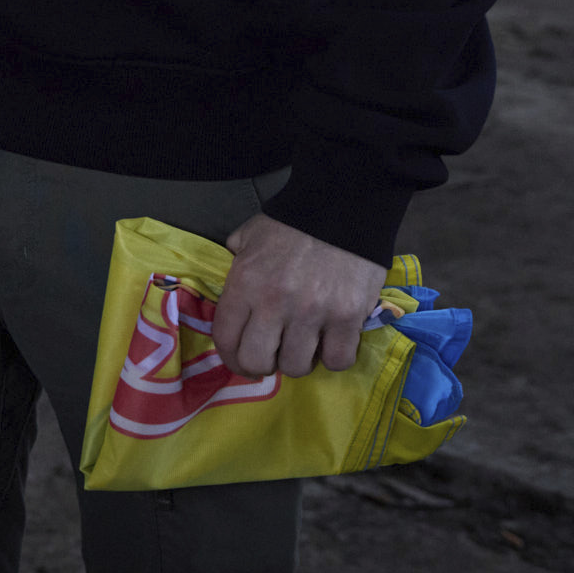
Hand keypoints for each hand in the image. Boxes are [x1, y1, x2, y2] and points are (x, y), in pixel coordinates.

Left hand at [211, 214, 384, 378]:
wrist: (343, 205)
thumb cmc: (292, 223)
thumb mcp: (249, 236)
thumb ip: (235, 264)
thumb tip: (232, 291)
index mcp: (245, 283)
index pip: (226, 339)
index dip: (231, 358)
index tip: (241, 360)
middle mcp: (274, 303)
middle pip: (257, 362)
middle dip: (262, 364)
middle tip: (274, 352)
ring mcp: (312, 313)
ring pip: (297, 367)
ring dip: (299, 360)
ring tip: (305, 343)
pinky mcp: (347, 318)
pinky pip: (337, 361)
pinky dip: (333, 357)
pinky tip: (332, 341)